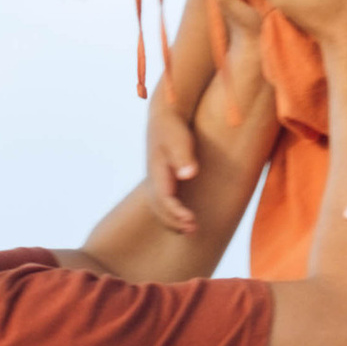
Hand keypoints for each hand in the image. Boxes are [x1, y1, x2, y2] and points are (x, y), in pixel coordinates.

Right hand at [145, 98, 200, 232]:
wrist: (164, 116)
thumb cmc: (173, 127)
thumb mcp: (179, 138)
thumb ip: (183, 156)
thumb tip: (188, 174)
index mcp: (157, 171)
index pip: (164, 199)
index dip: (176, 212)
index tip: (191, 221)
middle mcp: (153, 178)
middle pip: (159, 207)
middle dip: (174, 221)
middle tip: (193, 229)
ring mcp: (155, 179)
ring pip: (159, 207)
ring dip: (172, 220)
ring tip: (190, 229)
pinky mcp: (161, 179)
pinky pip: (162, 202)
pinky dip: (171, 214)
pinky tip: (185, 219)